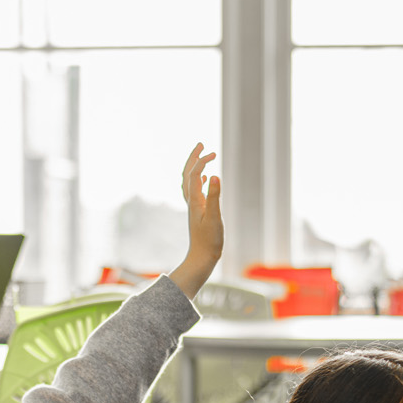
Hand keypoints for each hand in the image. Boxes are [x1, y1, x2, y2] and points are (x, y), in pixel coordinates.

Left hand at [169, 143, 222, 299]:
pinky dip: (199, 180)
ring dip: (195, 167)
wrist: (202, 258)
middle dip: (193, 158)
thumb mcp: (215, 218)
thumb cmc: (210, 241)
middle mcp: (192, 201)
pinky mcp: (198, 212)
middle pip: (187, 174)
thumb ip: (215, 197)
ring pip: (189, 181)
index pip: (195, 174)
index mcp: (195, 200)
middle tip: (201, 144)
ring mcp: (194, 207)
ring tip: (203, 157)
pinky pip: (195, 191)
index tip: (212, 153)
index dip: (202, 161)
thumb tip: (215, 176)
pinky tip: (207, 178)